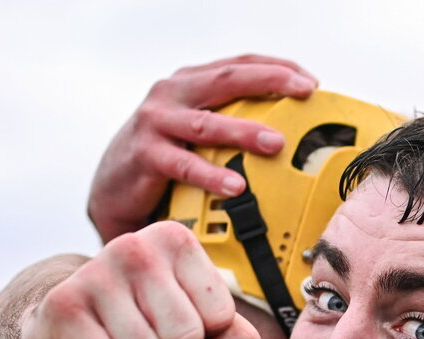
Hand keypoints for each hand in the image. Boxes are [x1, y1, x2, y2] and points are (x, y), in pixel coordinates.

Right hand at [22, 221, 260, 338]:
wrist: (68, 322)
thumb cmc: (146, 320)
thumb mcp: (202, 324)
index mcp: (176, 240)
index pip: (220, 317)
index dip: (202, 333)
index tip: (175, 318)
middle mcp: (134, 246)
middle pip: (186, 338)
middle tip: (145, 333)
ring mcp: (95, 272)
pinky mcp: (63, 306)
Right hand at [88, 54, 317, 241]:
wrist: (112, 189)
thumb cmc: (165, 161)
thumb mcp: (197, 134)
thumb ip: (230, 124)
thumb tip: (287, 136)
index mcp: (190, 83)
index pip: (238, 65)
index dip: (276, 68)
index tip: (311, 81)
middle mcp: (172, 94)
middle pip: (226, 79)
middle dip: (269, 82)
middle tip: (303, 92)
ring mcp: (157, 122)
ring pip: (207, 123)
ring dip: (244, 132)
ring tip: (276, 144)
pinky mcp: (146, 155)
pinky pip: (185, 166)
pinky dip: (212, 176)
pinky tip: (236, 186)